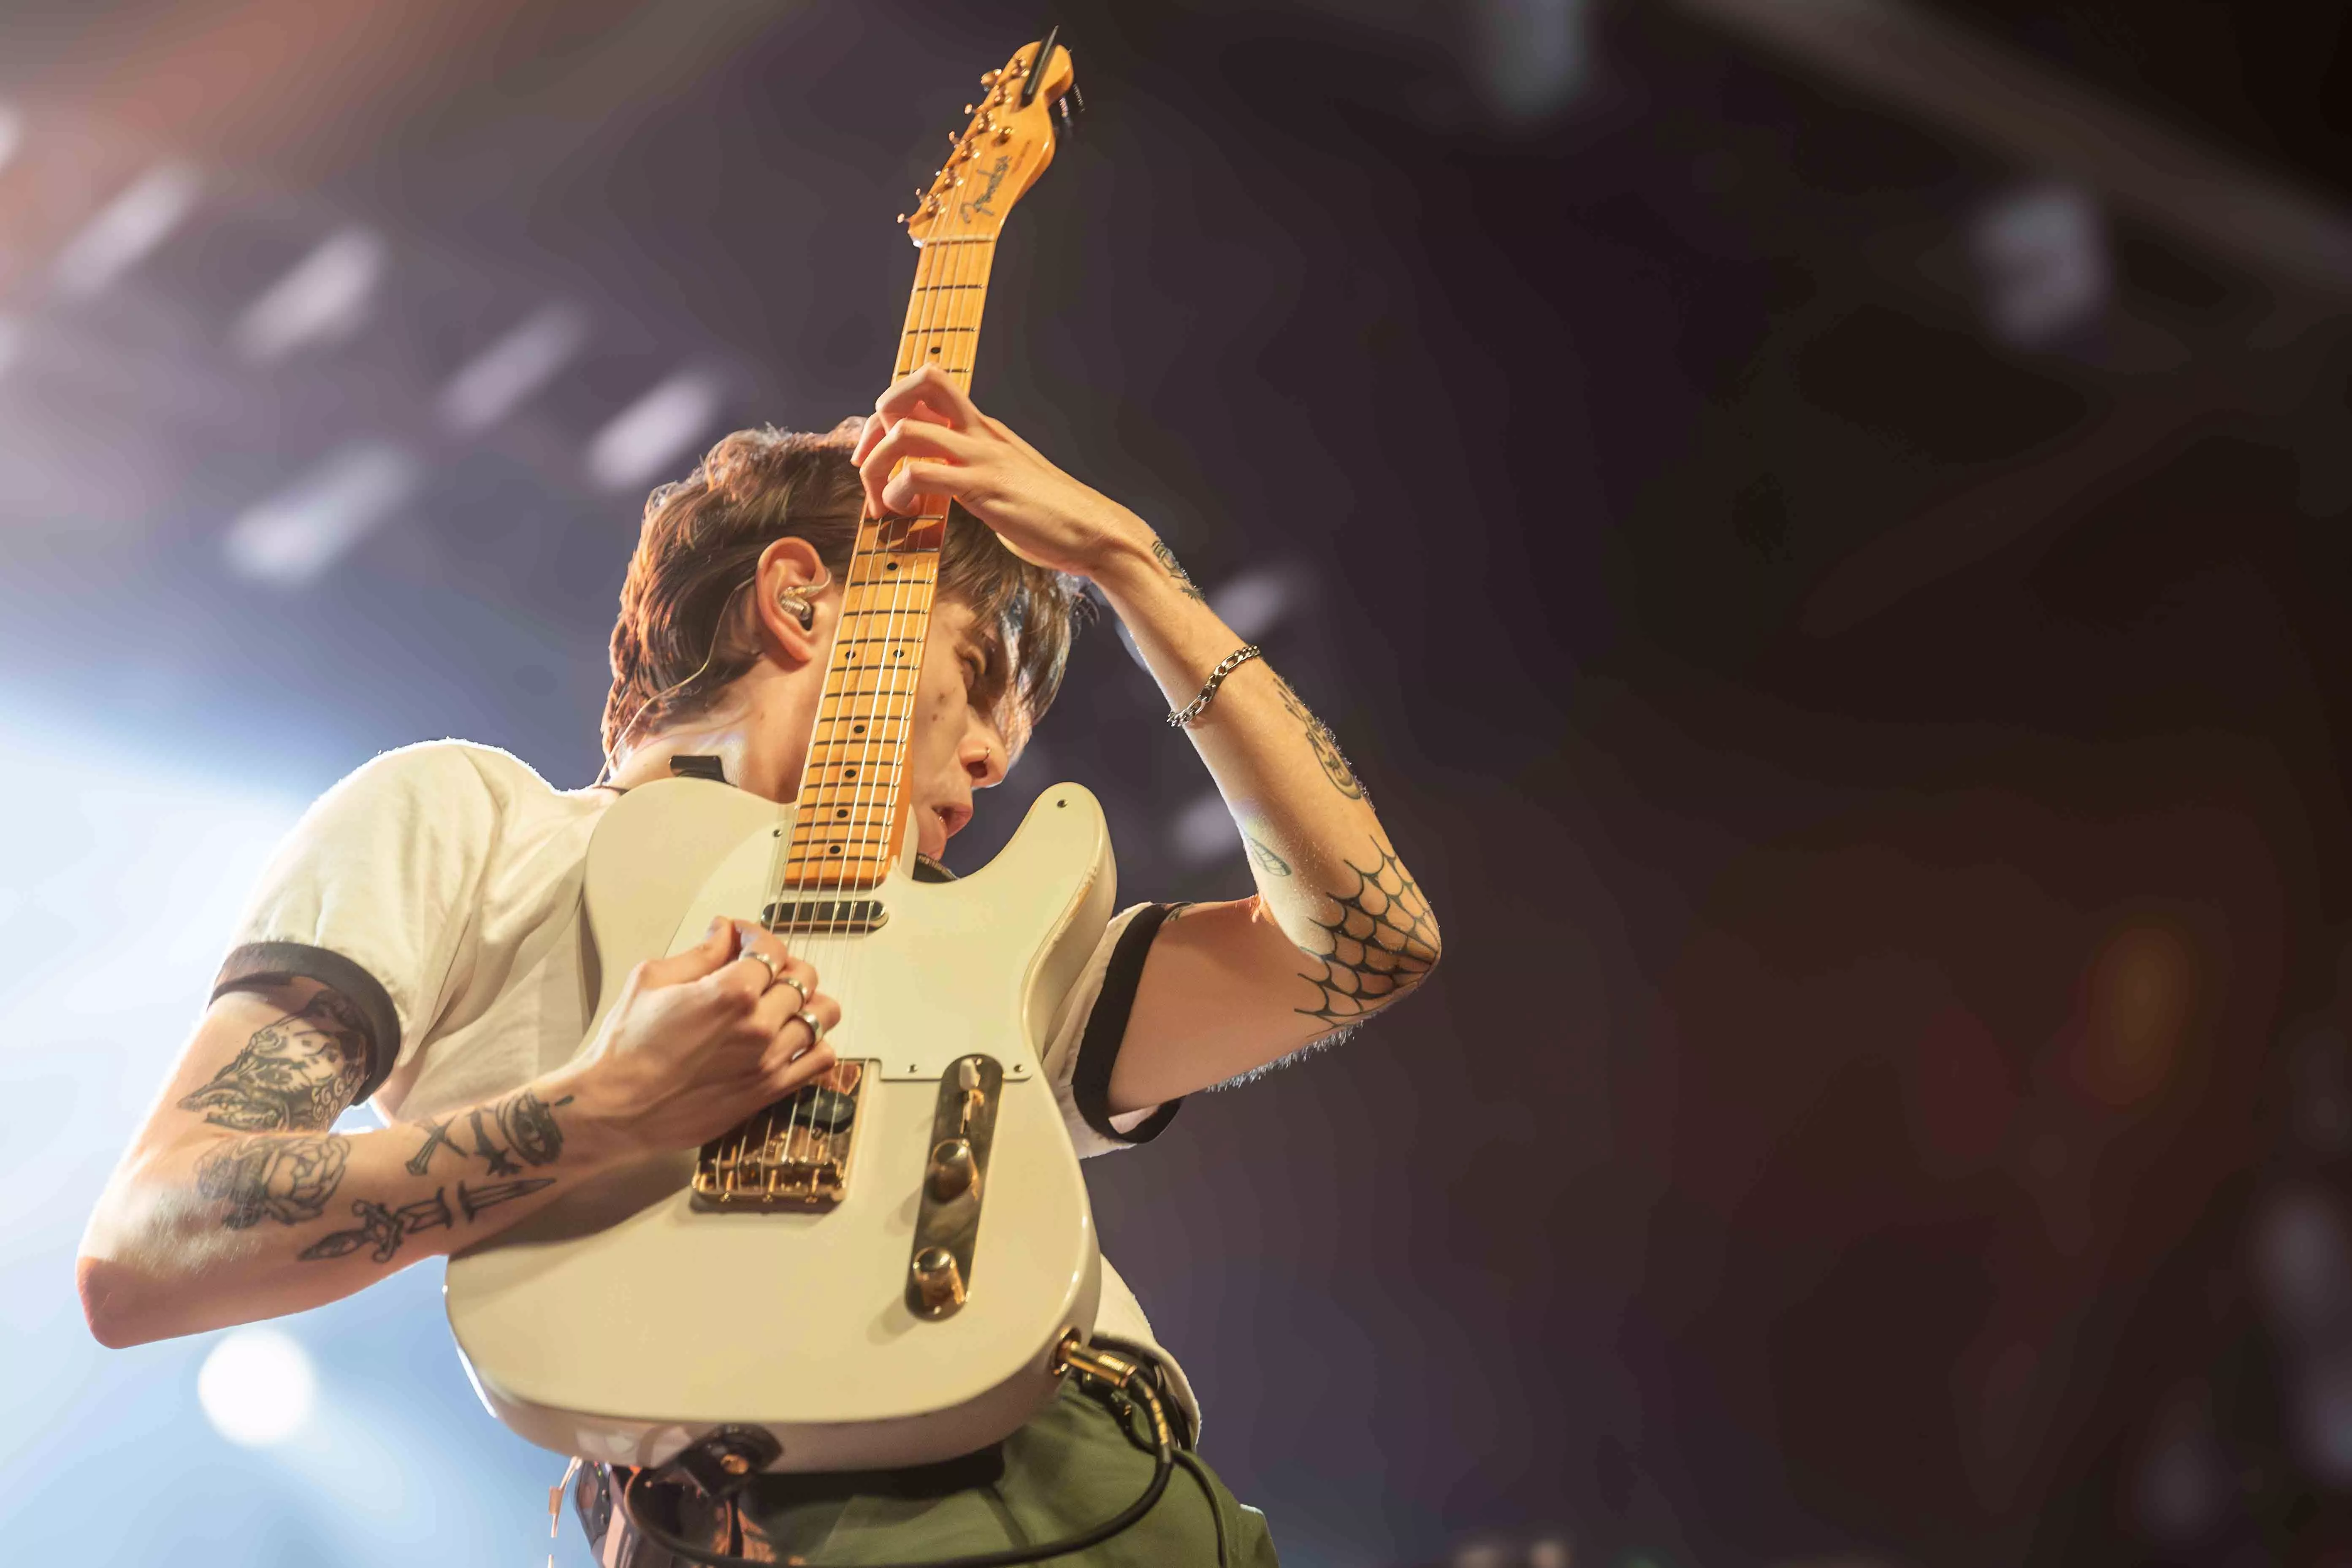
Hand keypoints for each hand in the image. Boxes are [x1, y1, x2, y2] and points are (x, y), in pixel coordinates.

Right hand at [548, 918, 839, 1158]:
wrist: (615, 1110)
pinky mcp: (768, 1091)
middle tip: (759, 971)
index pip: (771, 949)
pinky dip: (815, 1044)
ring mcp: (769, 1061)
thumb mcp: (652, 980)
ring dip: (804, 1003)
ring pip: (821, 1016)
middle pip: (803, 979)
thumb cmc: (626, 1048)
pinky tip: (791, 1040)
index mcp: (731, 993)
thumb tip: (725, 932)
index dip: (756, 936)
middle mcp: (759, 1026)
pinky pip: (820, 1060)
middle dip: (781, 967)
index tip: (743, 938)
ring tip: (781, 1004)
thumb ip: (700, 953)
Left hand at [851, 365, 1154, 578]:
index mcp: (984, 428)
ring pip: (906, 431)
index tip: (876, 454)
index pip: (926, 388)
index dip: (889, 413)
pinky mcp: (984, 487)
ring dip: (877, 465)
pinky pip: (922, 473)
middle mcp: (980, 432)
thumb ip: (972, 473)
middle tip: (867, 467)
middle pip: (915, 387)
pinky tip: (902, 512)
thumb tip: (938, 485)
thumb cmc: (1052, 515)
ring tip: (881, 500)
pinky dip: (897, 491)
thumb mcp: (1005, 480)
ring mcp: (982, 457)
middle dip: (875, 423)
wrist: (1096, 532)